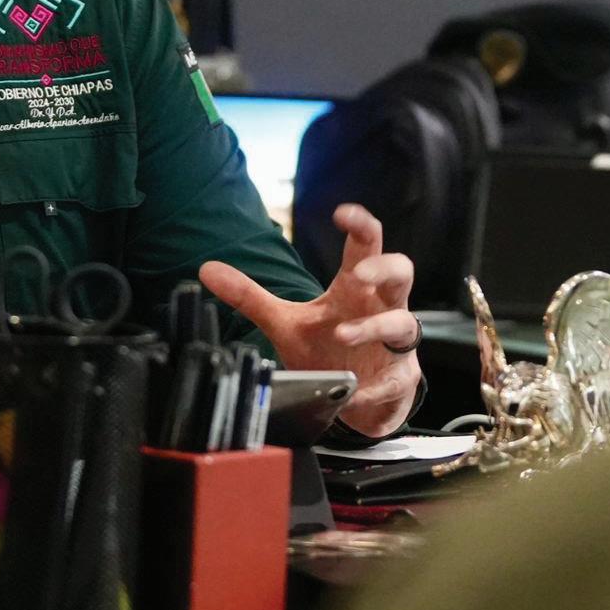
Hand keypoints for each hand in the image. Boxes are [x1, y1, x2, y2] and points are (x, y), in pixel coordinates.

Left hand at [199, 205, 419, 438]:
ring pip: (403, 324)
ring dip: (374, 327)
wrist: (359, 397)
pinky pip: (396, 380)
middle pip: (402, 273)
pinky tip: (355, 391)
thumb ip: (249, 296)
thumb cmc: (329, 348)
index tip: (342, 213)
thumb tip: (206, 269)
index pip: (366, 247)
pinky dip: (374, 386)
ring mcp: (393, 345)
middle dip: (384, 268)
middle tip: (359, 274)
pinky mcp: (397, 380)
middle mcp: (380, 309)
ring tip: (342, 334)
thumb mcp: (284, 322)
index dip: (361, 225)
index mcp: (354, 290)